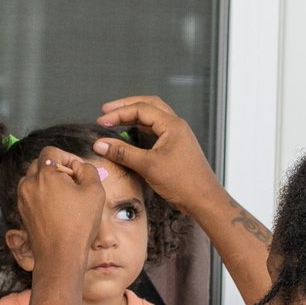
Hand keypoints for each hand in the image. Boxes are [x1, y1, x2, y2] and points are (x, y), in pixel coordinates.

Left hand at [17, 148, 104, 278]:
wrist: (59, 256)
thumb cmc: (78, 224)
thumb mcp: (95, 191)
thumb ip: (88, 170)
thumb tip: (79, 167)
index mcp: (44, 174)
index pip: (51, 151)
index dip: (67, 157)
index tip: (78, 171)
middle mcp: (28, 184)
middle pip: (40, 164)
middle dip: (57, 169)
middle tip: (74, 183)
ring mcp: (23, 200)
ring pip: (35, 181)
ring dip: (49, 183)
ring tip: (66, 198)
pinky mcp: (23, 214)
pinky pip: (32, 197)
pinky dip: (43, 197)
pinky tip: (58, 210)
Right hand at [93, 95, 221, 216]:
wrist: (204, 199)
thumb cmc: (183, 183)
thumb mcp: (148, 166)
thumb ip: (123, 153)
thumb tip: (101, 144)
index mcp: (172, 125)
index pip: (141, 109)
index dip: (119, 113)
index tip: (102, 121)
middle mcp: (176, 126)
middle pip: (148, 105)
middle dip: (126, 106)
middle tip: (106, 111)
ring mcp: (177, 136)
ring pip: (153, 117)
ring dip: (134, 116)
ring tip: (116, 120)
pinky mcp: (176, 147)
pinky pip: (156, 131)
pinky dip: (141, 129)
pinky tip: (131, 135)